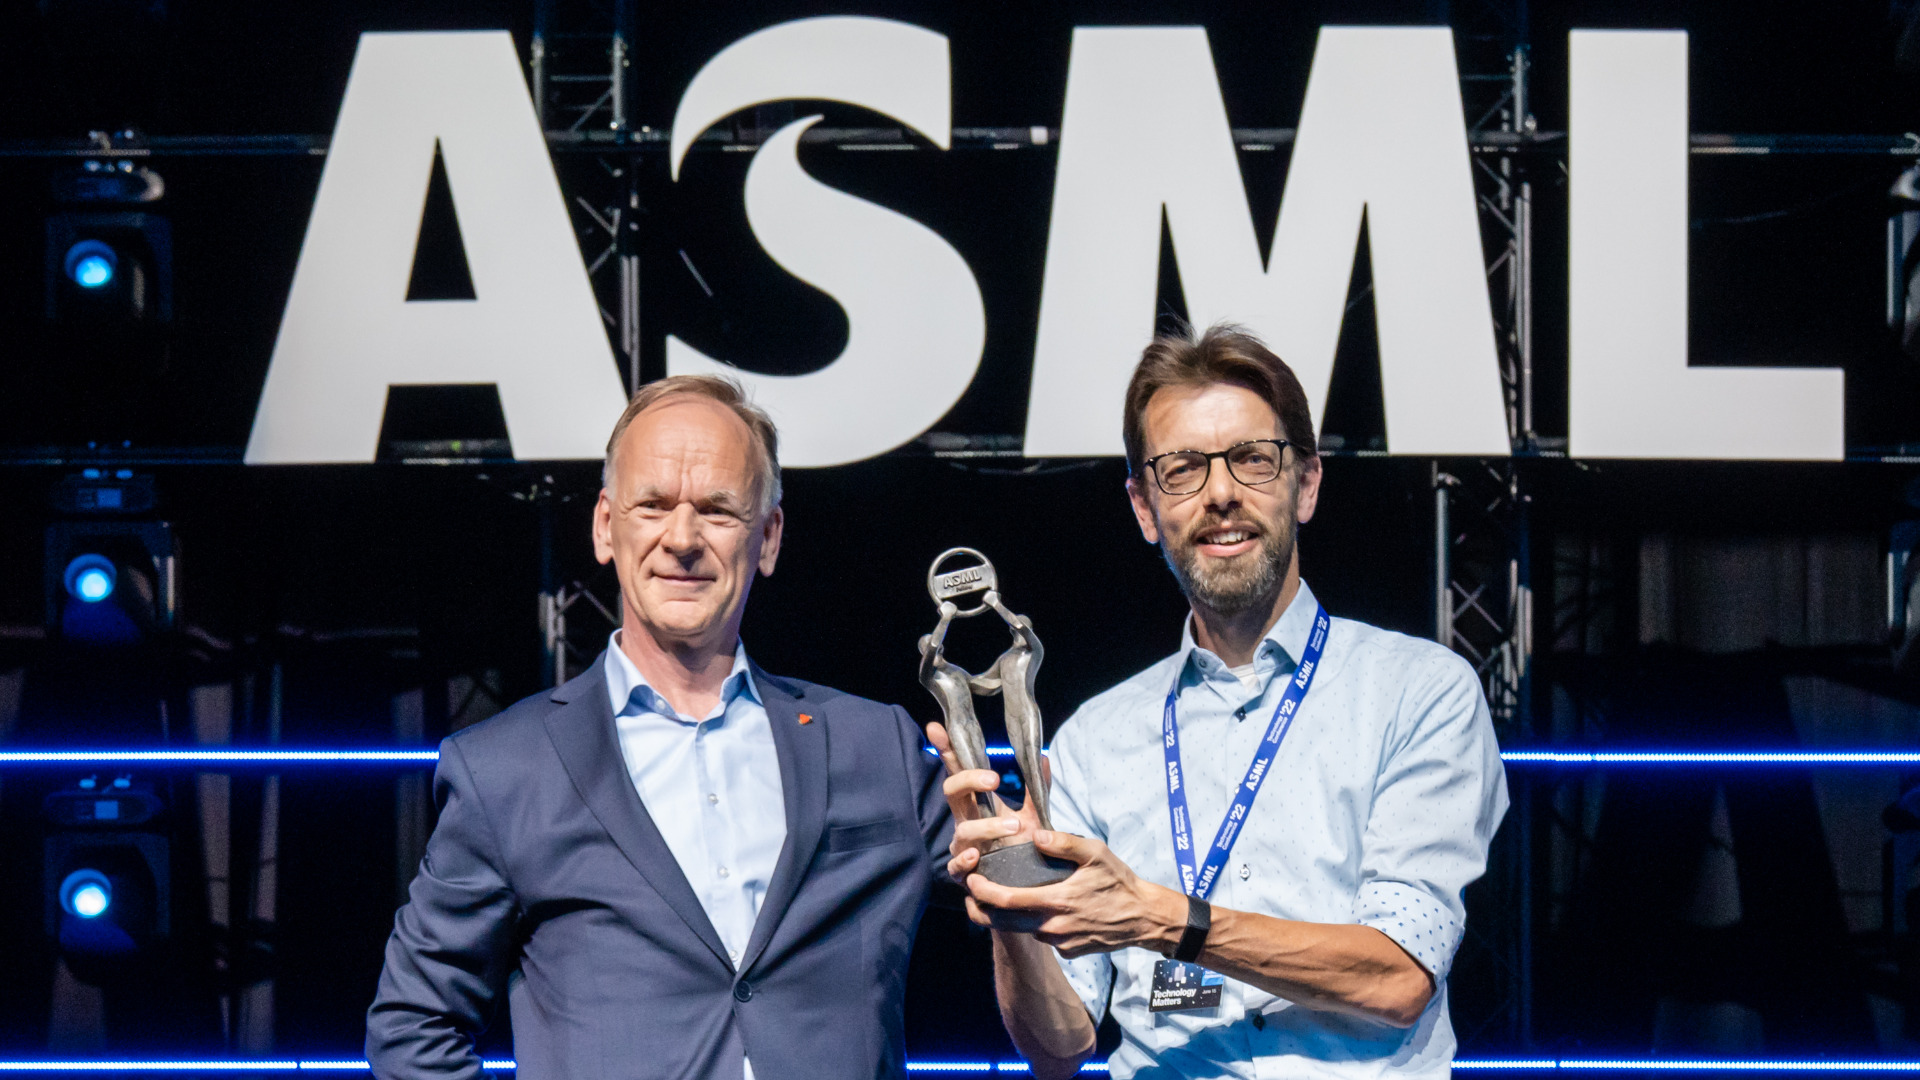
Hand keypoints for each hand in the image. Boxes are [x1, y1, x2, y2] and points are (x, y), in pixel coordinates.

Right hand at [926, 721, 1046, 871]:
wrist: (1022, 882)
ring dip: (988, 826)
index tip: (937, 727)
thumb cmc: (1019, 844)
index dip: (946, 749)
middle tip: (994, 779)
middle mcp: (964, 820)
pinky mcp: (963, 872)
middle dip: (968, 780)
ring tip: (1015, 826)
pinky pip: (956, 866)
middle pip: (951, 790)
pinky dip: (964, 860)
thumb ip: (1036, 788)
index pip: (959, 770)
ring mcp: (961, 846)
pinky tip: (976, 857)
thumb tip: (1044, 757)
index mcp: (975, 802)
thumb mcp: (1032, 814)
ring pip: (963, 830)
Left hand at [962, 830, 1187, 959]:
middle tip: (970, 893)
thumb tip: (1035, 835)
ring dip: (1009, 916)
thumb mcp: (1096, 853)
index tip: (971, 880)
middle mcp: (1053, 927)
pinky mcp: (1068, 952)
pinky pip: (1043, 937)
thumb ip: (1064, 843)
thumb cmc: (1119, 881)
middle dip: (981, 909)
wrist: (1144, 918)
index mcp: (1056, 902)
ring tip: (1002, 896)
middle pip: (1003, 922)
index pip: (1006, 901)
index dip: (983, 892)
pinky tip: (1041, 908)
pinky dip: (1035, 923)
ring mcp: (1060, 943)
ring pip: (1023, 930)